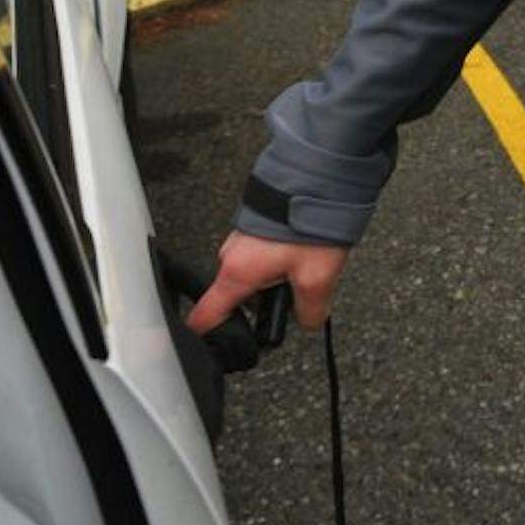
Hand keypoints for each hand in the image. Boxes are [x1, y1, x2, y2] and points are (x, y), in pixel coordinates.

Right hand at [185, 230, 348, 334]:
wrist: (318, 175)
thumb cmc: (309, 222)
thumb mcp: (318, 277)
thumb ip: (311, 310)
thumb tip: (308, 321)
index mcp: (237, 273)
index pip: (205, 316)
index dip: (210, 338)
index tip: (216, 349)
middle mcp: (232, 255)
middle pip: (238, 297)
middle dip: (266, 303)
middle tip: (296, 297)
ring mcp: (241, 239)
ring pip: (254, 275)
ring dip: (278, 277)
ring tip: (307, 265)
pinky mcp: (255, 226)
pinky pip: (263, 255)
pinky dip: (282, 258)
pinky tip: (305, 249)